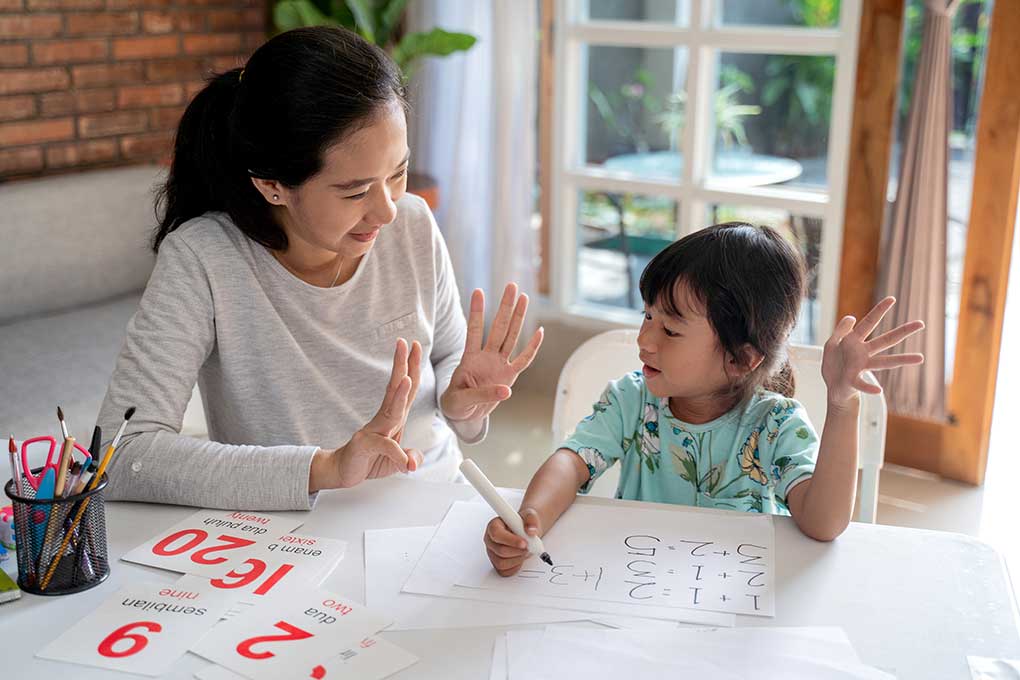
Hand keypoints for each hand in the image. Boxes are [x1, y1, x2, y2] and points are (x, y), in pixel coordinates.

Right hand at [311, 339, 423, 490]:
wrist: (342, 471)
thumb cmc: (369, 459)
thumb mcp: (395, 461)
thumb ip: (408, 457)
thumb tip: (414, 461)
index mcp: (394, 417)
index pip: (406, 388)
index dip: (412, 368)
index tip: (415, 347)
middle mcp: (384, 419)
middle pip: (397, 389)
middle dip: (403, 365)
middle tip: (404, 343)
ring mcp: (373, 430)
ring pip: (391, 411)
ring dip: (400, 394)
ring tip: (407, 379)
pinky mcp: (366, 445)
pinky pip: (385, 446)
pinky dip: (396, 453)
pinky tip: (404, 459)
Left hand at [440, 283, 543, 423]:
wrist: (463, 414)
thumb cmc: (457, 403)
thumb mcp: (461, 400)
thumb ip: (482, 395)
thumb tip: (507, 391)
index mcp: (469, 359)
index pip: (474, 331)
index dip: (476, 312)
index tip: (478, 291)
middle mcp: (486, 357)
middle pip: (498, 328)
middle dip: (505, 307)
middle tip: (511, 286)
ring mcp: (498, 365)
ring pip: (511, 337)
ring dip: (518, 318)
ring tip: (524, 297)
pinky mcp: (509, 376)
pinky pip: (524, 360)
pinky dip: (533, 347)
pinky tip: (540, 331)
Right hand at [484, 508, 541, 576]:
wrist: (525, 532)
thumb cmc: (523, 523)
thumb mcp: (530, 515)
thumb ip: (531, 520)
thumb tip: (531, 530)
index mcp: (493, 526)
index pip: (496, 534)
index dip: (511, 540)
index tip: (524, 542)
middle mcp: (490, 540)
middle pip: (500, 550)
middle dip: (518, 550)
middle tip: (528, 546)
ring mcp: (493, 553)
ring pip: (502, 563)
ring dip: (518, 559)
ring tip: (525, 551)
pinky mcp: (497, 564)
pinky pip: (506, 571)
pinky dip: (516, 566)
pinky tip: (520, 557)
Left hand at [822, 297, 924, 406]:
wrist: (832, 386)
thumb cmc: (834, 363)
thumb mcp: (831, 343)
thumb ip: (840, 330)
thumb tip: (852, 317)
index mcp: (855, 341)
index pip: (869, 323)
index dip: (879, 311)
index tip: (892, 298)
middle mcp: (863, 353)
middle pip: (886, 340)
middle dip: (903, 331)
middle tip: (921, 323)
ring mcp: (861, 367)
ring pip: (884, 362)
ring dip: (902, 360)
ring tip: (920, 358)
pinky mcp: (853, 381)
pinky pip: (862, 383)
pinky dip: (869, 387)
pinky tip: (878, 390)